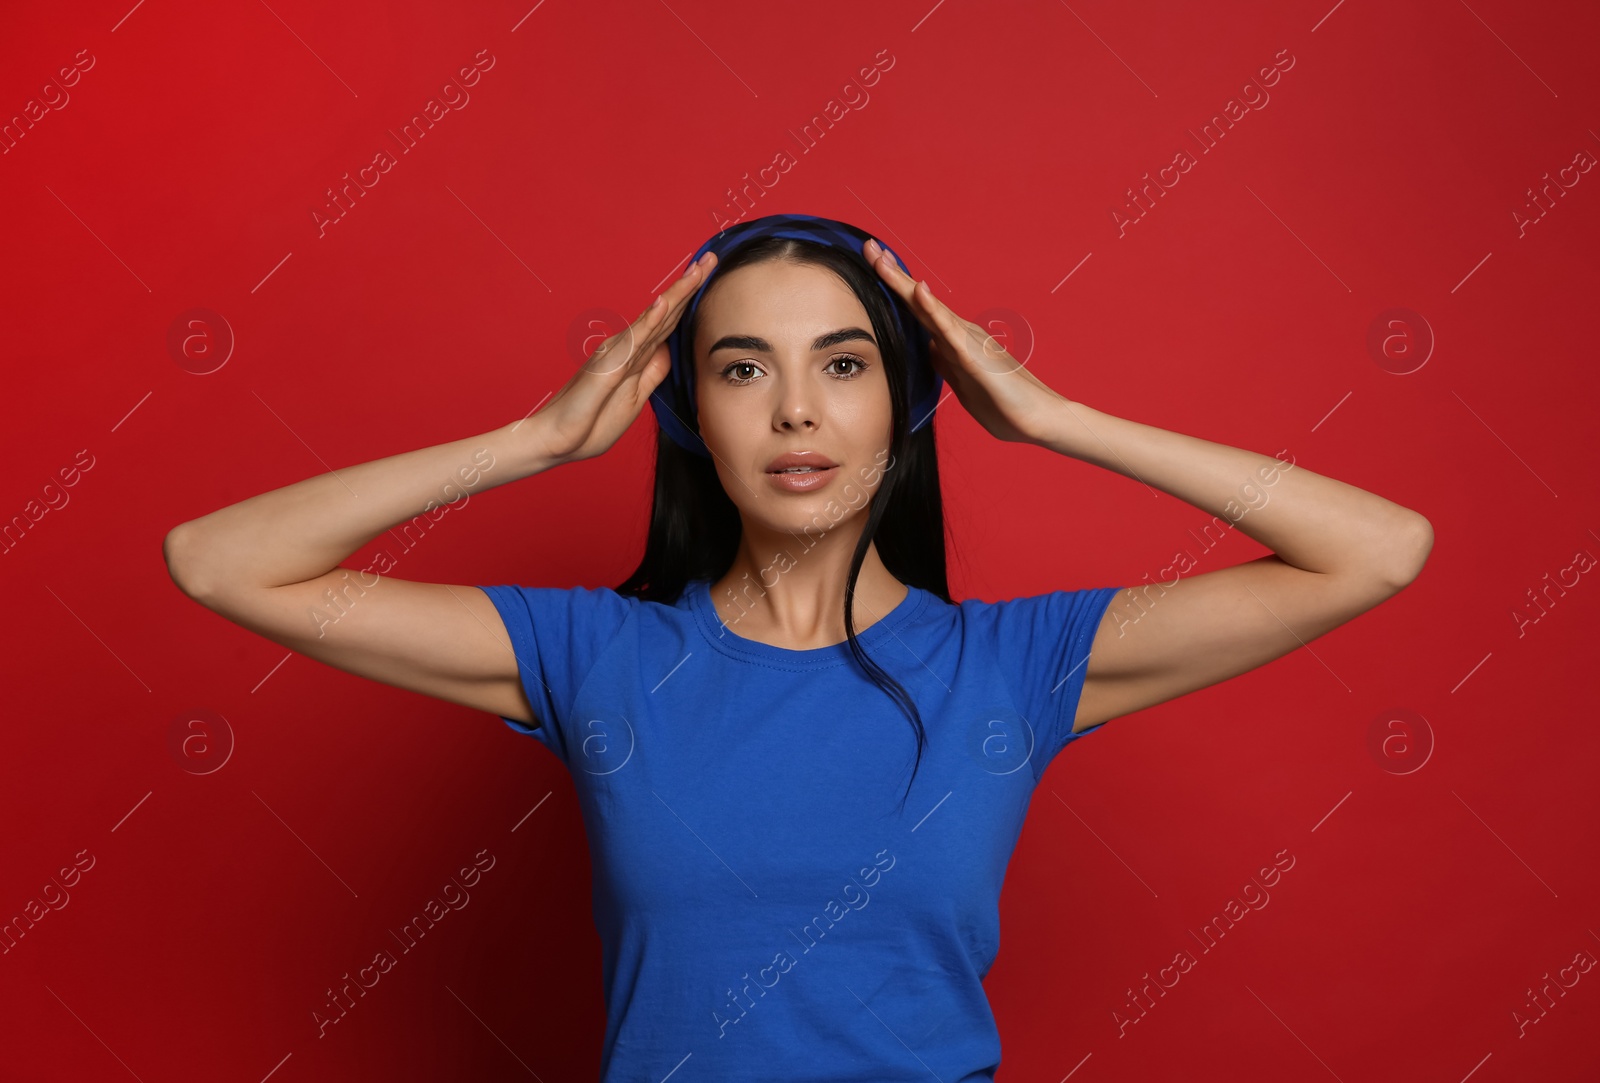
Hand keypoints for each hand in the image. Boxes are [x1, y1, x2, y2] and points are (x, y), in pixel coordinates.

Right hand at [532, 250, 716, 463]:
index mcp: (635, 356)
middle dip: (690, 285)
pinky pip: (632, 341)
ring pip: (654, 318)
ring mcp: (617, 353)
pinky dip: (650, 321)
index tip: (707, 276)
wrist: (558, 441)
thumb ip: (652, 372)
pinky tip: (664, 303)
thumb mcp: (635, 397)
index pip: (669, 323)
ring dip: (677, 293)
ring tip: (696, 269)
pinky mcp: (607, 367)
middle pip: (666, 312)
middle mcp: (627, 347)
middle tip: (711, 258)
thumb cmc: (591, 423)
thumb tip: (669, 350)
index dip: (689, 300)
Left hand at [863, 237, 1066, 445]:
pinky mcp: (974, 356)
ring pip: (928, 308)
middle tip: (869, 247)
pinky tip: (919, 290)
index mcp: (954, 343)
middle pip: (919, 302)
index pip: (918, 313)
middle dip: (893, 275)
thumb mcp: (964, 385)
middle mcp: (960, 334)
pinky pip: (949, 330)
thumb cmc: (1006, 406)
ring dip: (904, 283)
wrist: (1038, 419)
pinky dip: (933, 309)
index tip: (876, 266)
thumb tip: (930, 349)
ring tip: (882, 259)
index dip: (896, 290)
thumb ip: (947, 365)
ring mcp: (967, 342)